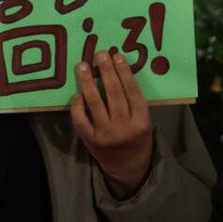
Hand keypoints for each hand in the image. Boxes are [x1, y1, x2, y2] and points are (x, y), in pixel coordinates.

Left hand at [70, 51, 153, 199]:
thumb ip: (134, 101)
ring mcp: (105, 135)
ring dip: (87, 82)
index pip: (132, 92)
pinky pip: (81, 120)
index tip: (117, 56)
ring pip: (95, 104)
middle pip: (114, 94)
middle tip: (100, 54)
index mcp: (141, 122)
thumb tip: (117, 71)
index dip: (124, 72)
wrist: (128, 167)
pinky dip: (78, 106)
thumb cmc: (137, 138)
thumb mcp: (144, 121)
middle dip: (106, 71)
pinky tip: (77, 94)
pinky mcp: (90, 140)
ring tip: (82, 66)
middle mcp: (123, 127)